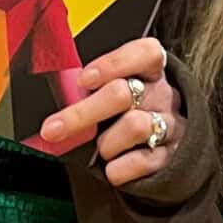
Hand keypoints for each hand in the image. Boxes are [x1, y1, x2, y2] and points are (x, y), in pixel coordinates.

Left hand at [38, 38, 180, 186]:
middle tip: (53, 128)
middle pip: (123, 94)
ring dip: (107, 142)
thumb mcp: (115, 90)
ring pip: (135, 127)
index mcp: (150, 71)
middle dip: (83, 113)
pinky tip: (112, 167)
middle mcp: (162, 96)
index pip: (145, 54)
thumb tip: (58, 94)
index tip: (83, 80)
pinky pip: (142, 162)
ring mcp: (169, 126)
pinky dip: (118, 168)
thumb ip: (92, 89)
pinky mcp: (169, 157)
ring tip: (101, 149)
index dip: (114, 64)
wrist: (162, 148)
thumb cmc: (127, 112)